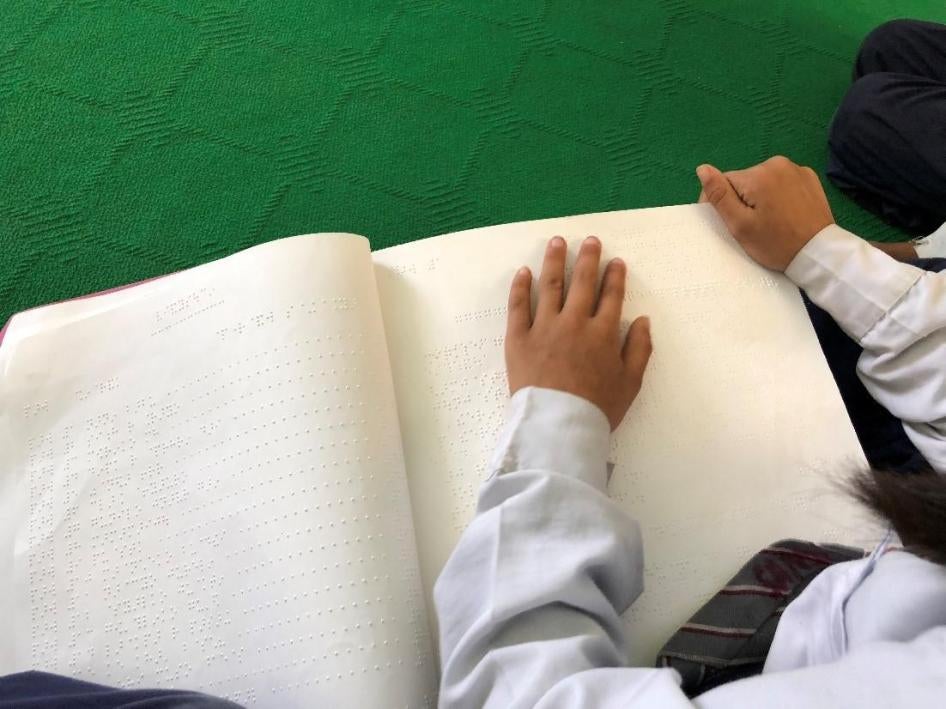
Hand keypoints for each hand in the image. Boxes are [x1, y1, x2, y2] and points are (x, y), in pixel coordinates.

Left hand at [505, 236, 651, 430]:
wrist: (558, 426)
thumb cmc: (597, 408)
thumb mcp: (631, 383)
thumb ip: (640, 349)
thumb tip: (643, 320)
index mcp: (603, 333)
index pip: (612, 296)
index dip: (615, 277)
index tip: (616, 261)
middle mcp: (574, 322)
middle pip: (582, 282)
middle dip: (588, 258)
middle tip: (589, 240)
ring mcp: (544, 327)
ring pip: (550, 285)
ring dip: (554, 261)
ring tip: (557, 242)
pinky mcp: (518, 338)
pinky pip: (518, 306)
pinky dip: (520, 286)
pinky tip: (524, 272)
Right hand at [696, 155, 834, 270]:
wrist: (818, 252)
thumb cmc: (775, 243)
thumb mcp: (740, 225)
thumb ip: (720, 195)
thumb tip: (702, 169)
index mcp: (758, 174)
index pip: (725, 182)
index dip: (722, 203)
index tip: (729, 223)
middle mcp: (777, 163)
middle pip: (745, 181)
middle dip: (744, 200)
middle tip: (753, 226)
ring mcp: (797, 169)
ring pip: (764, 180)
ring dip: (761, 196)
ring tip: (769, 220)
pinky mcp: (810, 177)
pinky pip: (783, 182)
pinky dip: (779, 194)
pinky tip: (785, 212)